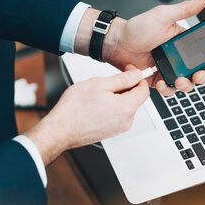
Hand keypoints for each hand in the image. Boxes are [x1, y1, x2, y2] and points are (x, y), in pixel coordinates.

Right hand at [23, 67, 148, 165]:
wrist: (60, 130)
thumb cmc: (75, 109)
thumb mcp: (100, 84)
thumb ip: (123, 79)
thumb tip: (136, 75)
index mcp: (127, 108)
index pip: (144, 90)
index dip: (137, 78)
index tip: (129, 72)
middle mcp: (126, 121)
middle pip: (135, 99)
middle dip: (125, 87)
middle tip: (107, 82)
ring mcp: (119, 129)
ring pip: (125, 107)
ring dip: (116, 97)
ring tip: (98, 95)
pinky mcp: (110, 132)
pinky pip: (117, 115)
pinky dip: (111, 107)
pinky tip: (95, 105)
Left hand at [104, 0, 204, 94]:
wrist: (116, 42)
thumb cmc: (136, 27)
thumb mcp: (163, 15)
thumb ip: (185, 9)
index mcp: (183, 40)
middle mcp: (177, 55)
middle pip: (198, 70)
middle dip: (202, 76)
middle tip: (197, 75)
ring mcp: (168, 68)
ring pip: (185, 82)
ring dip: (185, 85)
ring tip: (178, 80)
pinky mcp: (157, 78)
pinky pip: (168, 88)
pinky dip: (167, 89)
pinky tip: (163, 83)